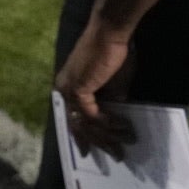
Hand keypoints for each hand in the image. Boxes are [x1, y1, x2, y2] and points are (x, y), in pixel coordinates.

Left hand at [56, 18, 137, 156]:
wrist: (110, 33)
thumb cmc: (113, 53)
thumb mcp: (114, 84)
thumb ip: (112, 101)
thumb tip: (115, 119)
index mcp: (68, 87)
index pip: (73, 118)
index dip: (82, 137)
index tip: (91, 152)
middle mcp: (63, 90)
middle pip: (77, 125)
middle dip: (99, 143)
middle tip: (117, 155)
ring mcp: (68, 90)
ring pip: (85, 124)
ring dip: (107, 136)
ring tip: (125, 145)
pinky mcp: (78, 89)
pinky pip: (92, 116)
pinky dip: (108, 124)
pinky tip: (123, 127)